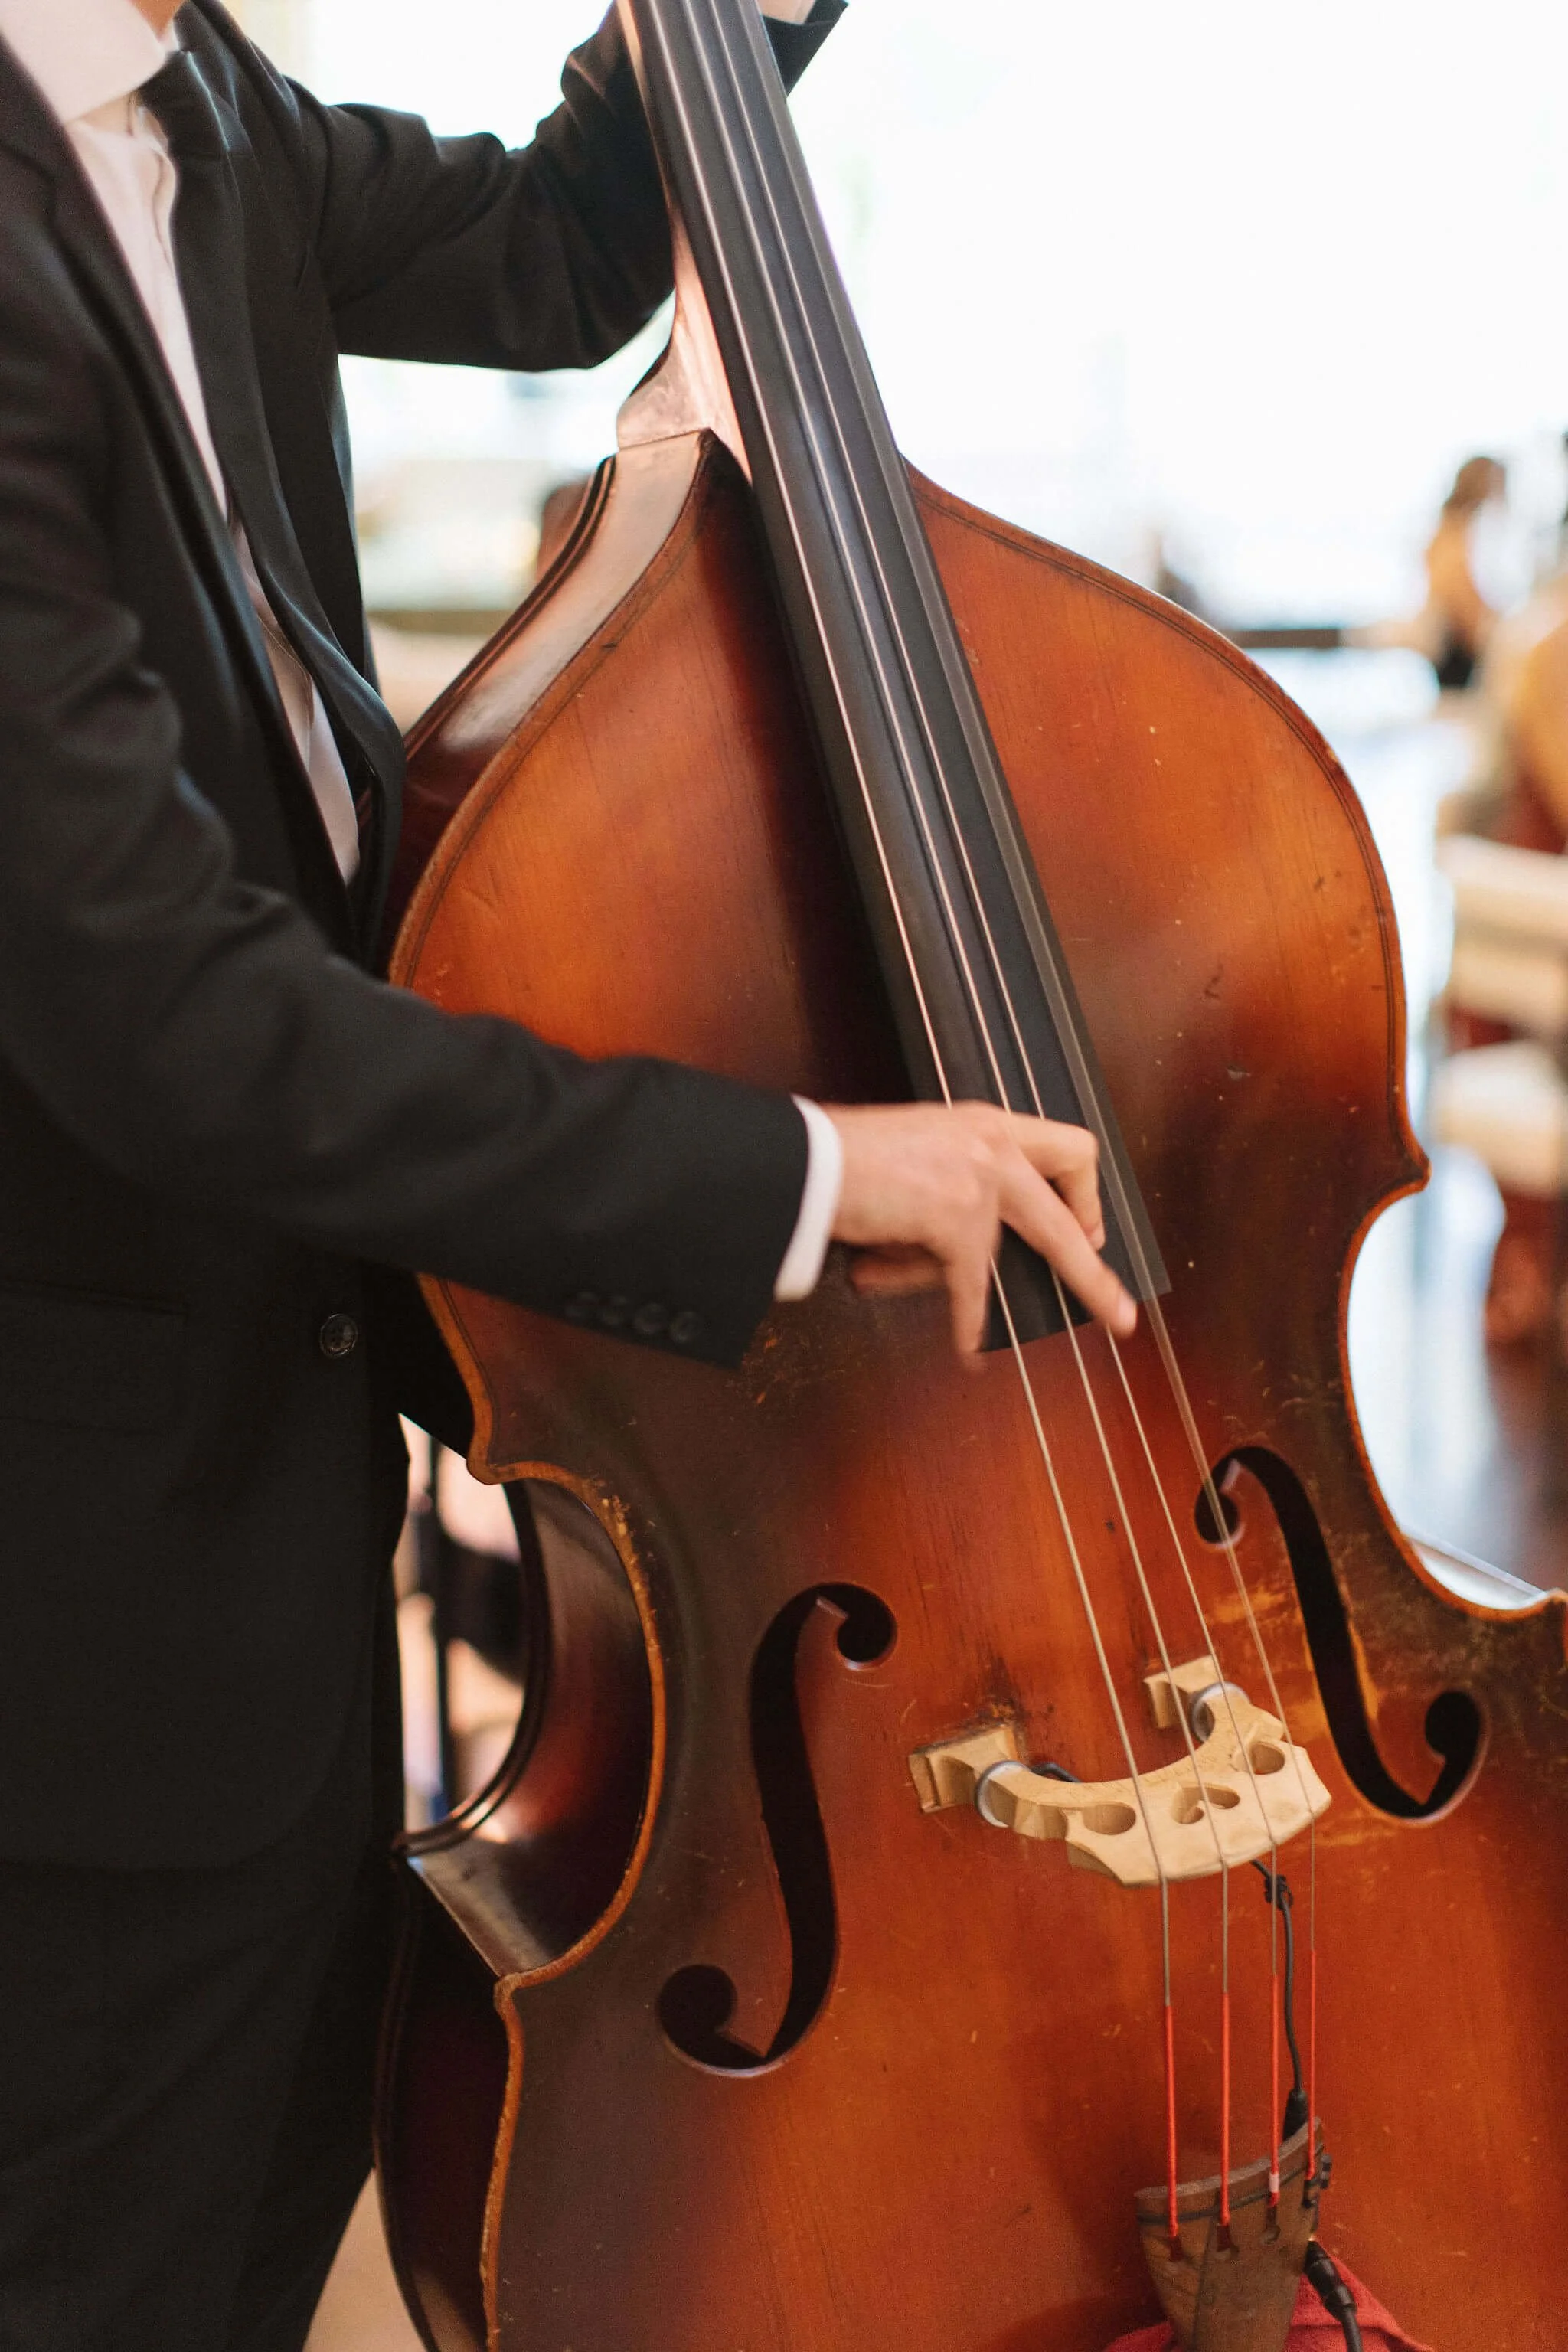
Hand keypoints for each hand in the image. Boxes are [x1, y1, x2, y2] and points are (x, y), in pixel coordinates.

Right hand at [824, 1101, 1136, 1359]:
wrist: (806, 1162)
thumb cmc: (842, 1160)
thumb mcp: (917, 1155)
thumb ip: (956, 1188)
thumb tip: (969, 1267)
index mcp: (986, 1124)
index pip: (1069, 1149)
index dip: (1083, 1195)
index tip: (1085, 1228)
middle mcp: (993, 1143)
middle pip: (1073, 1205)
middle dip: (1096, 1269)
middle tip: (1120, 1311)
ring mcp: (980, 1180)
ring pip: (1012, 1252)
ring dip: (973, 1288)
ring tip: (939, 1311)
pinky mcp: (958, 1220)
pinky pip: (970, 1287)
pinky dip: (965, 1322)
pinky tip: (968, 1348)